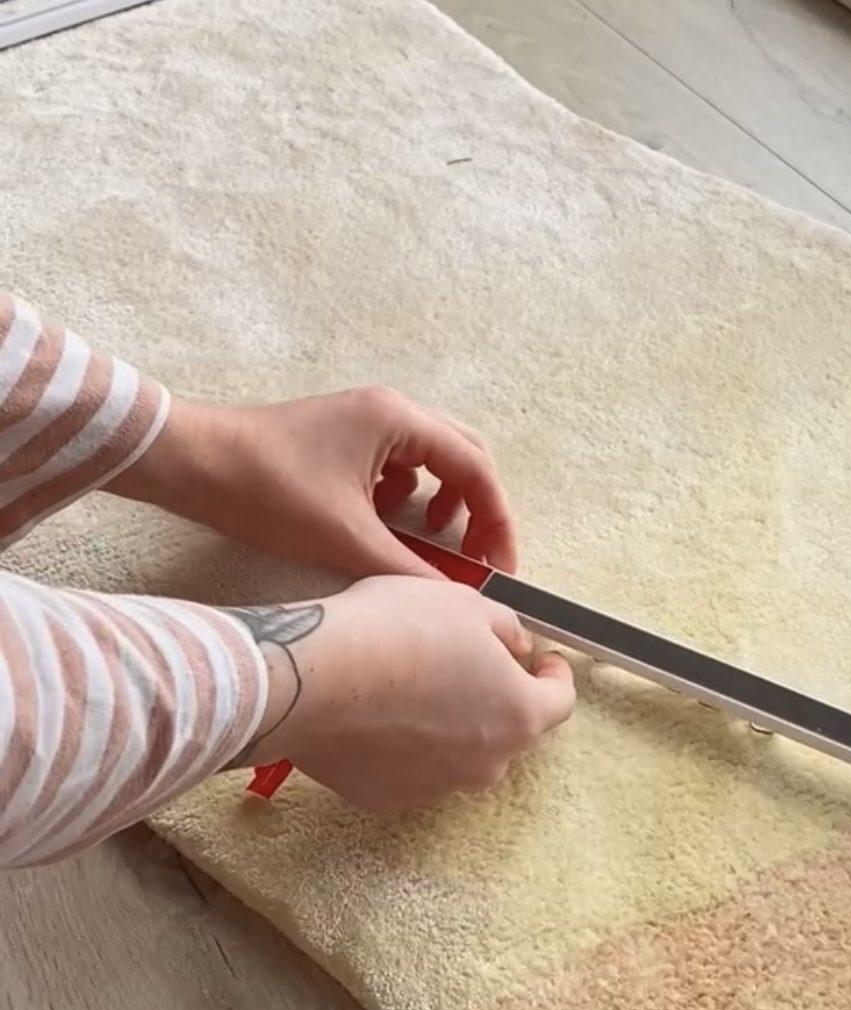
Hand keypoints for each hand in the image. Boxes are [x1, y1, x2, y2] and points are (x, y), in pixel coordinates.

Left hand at [109, 386, 516, 578]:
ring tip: (429, 540)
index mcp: (399, 421)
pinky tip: (381, 523)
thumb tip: (456, 598)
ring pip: (433, 461)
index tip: (500, 566)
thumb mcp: (344, 538)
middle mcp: (391, 411)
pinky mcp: (346, 437)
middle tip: (476, 557)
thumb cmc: (265, 490)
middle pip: (464, 457)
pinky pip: (399, 465)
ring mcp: (367, 420)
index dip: (496, 521)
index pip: (476, 468)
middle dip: (476, 509)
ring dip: (441, 502)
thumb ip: (408, 569)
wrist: (190, 464)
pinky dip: (406, 498)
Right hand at [228, 576, 575, 809]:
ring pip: (459, 753)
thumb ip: (505, 629)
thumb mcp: (465, 604)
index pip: (559, 702)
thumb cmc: (394, 632)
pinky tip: (379, 711)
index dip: (554, 676)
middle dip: (497, 697)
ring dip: (450, 723)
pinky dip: (406, 744)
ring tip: (413, 682)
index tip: (544, 662)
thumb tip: (515, 646)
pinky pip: (410, 767)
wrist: (311, 679)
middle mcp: (486, 762)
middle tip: (469, 662)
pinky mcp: (387, 797)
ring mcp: (437, 786)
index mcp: (517, 714)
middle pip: (508, 730)